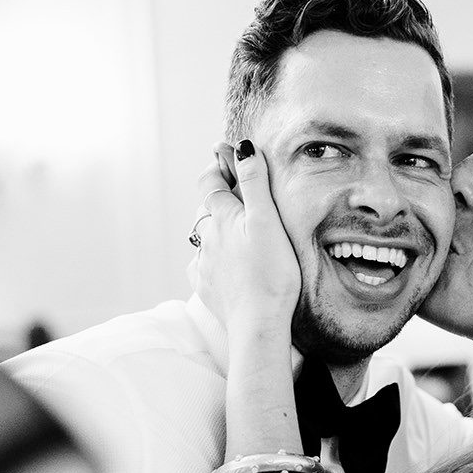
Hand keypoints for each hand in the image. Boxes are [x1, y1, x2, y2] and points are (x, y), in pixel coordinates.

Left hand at [193, 141, 300, 339]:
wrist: (258, 325)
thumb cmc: (270, 273)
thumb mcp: (267, 221)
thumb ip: (254, 182)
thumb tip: (242, 148)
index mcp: (223, 217)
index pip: (210, 182)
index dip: (216, 167)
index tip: (222, 156)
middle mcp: (207, 238)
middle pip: (206, 209)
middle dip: (217, 197)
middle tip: (233, 191)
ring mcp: (204, 264)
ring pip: (203, 238)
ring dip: (214, 229)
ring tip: (231, 230)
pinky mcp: (206, 288)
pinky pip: (201, 266)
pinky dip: (210, 258)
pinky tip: (220, 263)